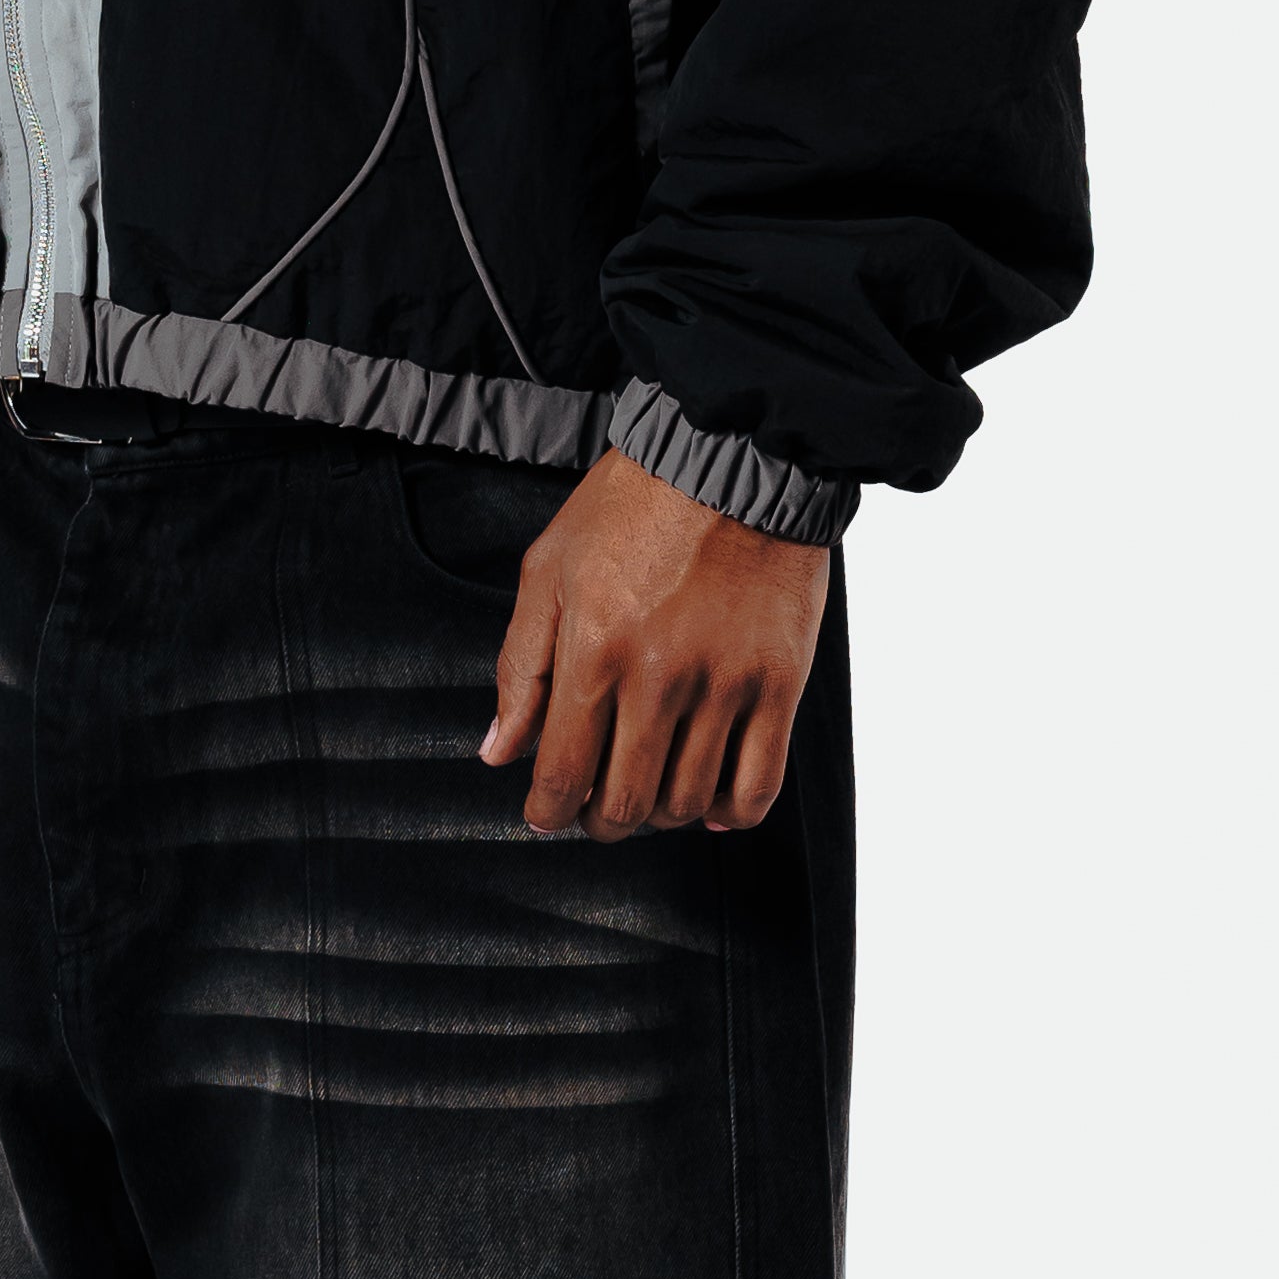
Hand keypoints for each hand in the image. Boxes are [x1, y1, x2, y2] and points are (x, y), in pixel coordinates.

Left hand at [478, 449, 828, 837]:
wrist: (730, 455)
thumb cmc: (633, 506)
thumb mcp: (549, 571)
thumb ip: (522, 667)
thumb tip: (499, 752)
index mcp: (594, 652)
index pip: (563, 774)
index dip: (548, 813)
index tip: (545, 816)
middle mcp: (659, 678)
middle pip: (627, 802)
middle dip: (600, 823)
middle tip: (595, 812)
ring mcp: (725, 684)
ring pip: (689, 800)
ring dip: (662, 816)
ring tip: (651, 796)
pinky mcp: (779, 681)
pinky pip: (760, 781)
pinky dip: (733, 810)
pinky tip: (712, 803)